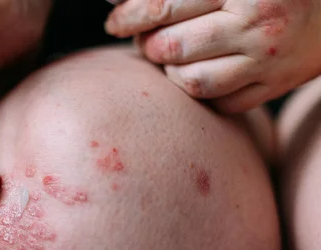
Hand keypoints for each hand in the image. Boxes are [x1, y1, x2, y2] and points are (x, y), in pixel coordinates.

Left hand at [104, 0, 320, 112]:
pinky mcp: (273, 87)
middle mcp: (255, 25)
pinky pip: (220, 103)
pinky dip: (202, 91)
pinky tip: (203, 71)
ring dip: (172, 71)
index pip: (164, 5)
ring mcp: (265, 61)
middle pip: (171, 48)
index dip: (130, 15)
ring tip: (174, 56)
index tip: (114, 21)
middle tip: (147, 38)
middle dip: (148, 45)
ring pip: (191, 82)